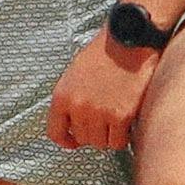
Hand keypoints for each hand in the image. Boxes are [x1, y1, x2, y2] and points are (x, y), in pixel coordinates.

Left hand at [47, 19, 160, 152]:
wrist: (129, 40)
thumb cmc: (104, 52)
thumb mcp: (75, 74)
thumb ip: (71, 99)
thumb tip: (73, 121)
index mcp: (62, 96)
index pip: (56, 133)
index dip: (66, 141)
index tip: (74, 142)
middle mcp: (78, 107)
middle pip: (83, 139)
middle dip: (93, 132)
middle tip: (104, 121)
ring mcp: (99, 113)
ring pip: (101, 143)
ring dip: (109, 135)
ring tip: (116, 120)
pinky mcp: (121, 116)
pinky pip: (119, 142)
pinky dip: (124, 136)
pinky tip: (127, 124)